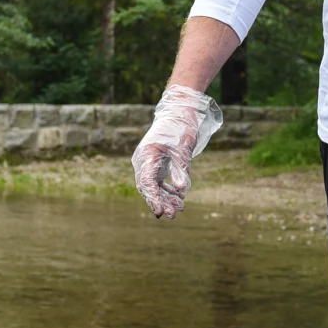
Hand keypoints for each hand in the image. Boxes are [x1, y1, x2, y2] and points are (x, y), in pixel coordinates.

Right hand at [132, 86, 222, 218]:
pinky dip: (169, 190)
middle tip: (173, 214)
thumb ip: (181, 169)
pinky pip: (160, 182)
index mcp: (147, 154)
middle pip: (149, 187)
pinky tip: (179, 198)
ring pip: (155, 187)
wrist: (180, 112)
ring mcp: (150, 163)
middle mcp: (145, 160)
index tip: (160, 211)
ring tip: (179, 208)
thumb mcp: (183, 148)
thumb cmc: (181, 127)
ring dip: (165, 198)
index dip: (153, 198)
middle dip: (160, 202)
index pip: (146, 182)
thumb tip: (181, 191)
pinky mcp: (158, 164)